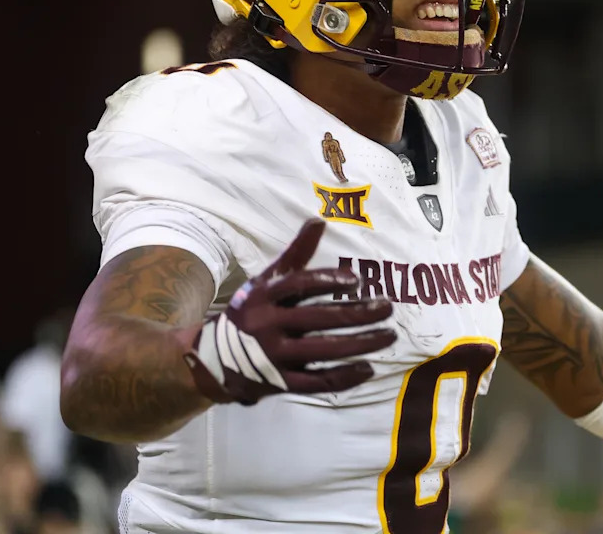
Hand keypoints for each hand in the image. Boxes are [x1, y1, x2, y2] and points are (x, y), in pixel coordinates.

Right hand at [183, 219, 395, 404]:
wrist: (213, 359)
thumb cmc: (252, 311)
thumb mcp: (267, 281)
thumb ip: (296, 254)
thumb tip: (318, 220)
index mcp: (265, 296)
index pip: (299, 285)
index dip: (328, 280)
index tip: (357, 280)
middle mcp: (268, 325)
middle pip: (319, 319)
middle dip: (358, 314)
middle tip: (387, 308)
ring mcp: (274, 356)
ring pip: (324, 351)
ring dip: (361, 344)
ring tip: (389, 336)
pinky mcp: (280, 383)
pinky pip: (317, 382)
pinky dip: (344, 377)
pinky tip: (368, 368)